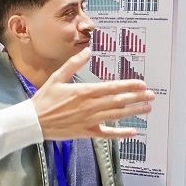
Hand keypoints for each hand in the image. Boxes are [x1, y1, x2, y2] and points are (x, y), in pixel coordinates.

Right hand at [32, 49, 153, 140]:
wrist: (33, 122)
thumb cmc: (44, 99)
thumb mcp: (57, 77)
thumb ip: (73, 64)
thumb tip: (88, 51)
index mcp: (84, 92)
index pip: (112, 88)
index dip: (128, 86)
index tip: (142, 84)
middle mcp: (90, 106)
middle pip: (118, 102)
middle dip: (137, 98)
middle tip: (151, 95)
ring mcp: (89, 120)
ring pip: (116, 116)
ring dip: (133, 112)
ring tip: (147, 108)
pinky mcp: (86, 133)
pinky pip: (107, 134)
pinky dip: (121, 134)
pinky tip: (133, 132)